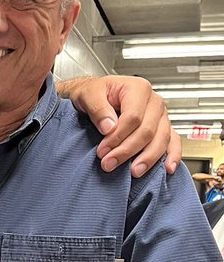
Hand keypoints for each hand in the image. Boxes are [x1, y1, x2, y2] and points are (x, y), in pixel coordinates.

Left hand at [61, 75, 178, 177]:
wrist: (95, 94)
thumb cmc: (94, 93)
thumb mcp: (88, 94)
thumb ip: (97, 108)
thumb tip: (109, 127)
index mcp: (138, 89)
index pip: (133, 117)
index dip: (117, 137)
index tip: (102, 151)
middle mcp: (154, 102)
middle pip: (147, 131)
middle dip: (127, 150)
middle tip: (108, 164)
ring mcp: (161, 116)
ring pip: (162, 139)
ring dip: (148, 158)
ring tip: (134, 172)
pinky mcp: (162, 128)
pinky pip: (173, 142)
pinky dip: (172, 155)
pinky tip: (168, 168)